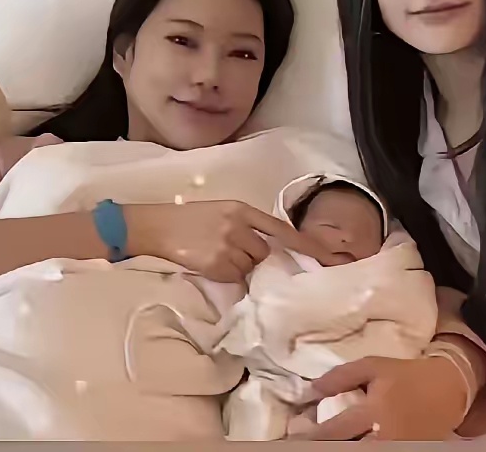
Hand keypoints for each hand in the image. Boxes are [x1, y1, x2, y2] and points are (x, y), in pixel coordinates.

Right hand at [125, 200, 342, 282]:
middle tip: (229, 249)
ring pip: (249, 265)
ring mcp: (229, 246)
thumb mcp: (221, 212)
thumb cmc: (188, 219)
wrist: (158, 226)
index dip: (305, 243)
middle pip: (264, 251)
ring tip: (215, 254)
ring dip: (238, 265)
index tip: (328, 257)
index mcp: (241, 209)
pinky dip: (225, 274)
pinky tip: (208, 262)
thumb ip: (245, 224)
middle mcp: (239, 226)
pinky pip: (234, 277)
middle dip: (253, 255)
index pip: (281, 228)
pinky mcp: (218, 265)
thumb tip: (266, 247)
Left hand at [297, 356, 468, 440]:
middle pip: (346, 450)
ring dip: (341, 447)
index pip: (335, 431)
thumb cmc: (406, 375)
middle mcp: (384, 437)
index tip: (293, 437)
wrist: (447, 390)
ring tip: (321, 442)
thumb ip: (341, 377)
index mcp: (374, 412)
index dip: (311, 436)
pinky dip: (358, 447)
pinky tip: (347, 442)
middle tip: (302, 444)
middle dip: (324, 447)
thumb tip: (312, 389)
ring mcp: (397, 449)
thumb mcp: (373, 366)